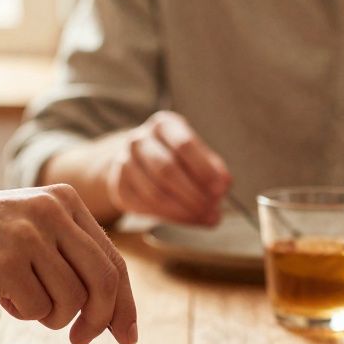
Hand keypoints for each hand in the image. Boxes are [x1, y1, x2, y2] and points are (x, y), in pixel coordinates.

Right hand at [0, 184, 138, 343]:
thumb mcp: (28, 228)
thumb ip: (69, 257)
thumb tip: (112, 312)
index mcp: (65, 200)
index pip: (114, 260)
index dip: (126, 304)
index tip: (127, 335)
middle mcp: (53, 211)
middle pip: (106, 282)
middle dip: (101, 321)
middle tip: (82, 339)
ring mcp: (29, 235)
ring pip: (72, 301)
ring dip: (51, 317)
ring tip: (21, 300)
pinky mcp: (5, 261)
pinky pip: (38, 309)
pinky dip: (23, 313)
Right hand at [105, 111, 230, 225]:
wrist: (135, 163)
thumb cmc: (174, 158)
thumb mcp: (195, 155)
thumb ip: (212, 168)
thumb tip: (225, 184)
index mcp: (163, 125)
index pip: (184, 144)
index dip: (204, 169)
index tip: (222, 189)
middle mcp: (140, 140)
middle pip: (167, 169)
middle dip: (193, 195)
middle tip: (213, 212)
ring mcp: (124, 163)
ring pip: (154, 193)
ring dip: (183, 211)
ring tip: (204, 218)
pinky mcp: (119, 187)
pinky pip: (143, 207)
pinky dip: (169, 217)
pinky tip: (186, 219)